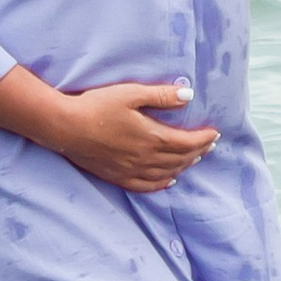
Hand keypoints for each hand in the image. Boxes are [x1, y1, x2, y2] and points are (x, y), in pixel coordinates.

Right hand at [49, 79, 220, 193]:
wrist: (65, 127)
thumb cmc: (96, 106)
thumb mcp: (131, 93)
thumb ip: (161, 96)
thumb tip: (188, 95)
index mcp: (152, 137)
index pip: (187, 142)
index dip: (203, 139)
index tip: (215, 133)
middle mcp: (145, 158)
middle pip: (180, 159)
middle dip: (198, 151)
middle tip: (209, 144)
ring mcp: (131, 170)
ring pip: (167, 173)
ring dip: (184, 166)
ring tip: (194, 158)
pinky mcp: (117, 177)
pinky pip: (147, 186)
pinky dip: (162, 184)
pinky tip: (169, 180)